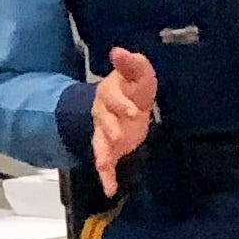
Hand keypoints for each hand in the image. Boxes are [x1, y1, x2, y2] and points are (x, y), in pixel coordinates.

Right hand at [91, 46, 157, 195]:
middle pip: (103, 120)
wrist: (126, 105)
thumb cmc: (133, 88)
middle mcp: (102, 112)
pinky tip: (109, 188)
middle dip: (110, 128)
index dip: (121, 104)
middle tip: (119, 136)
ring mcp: (104, 132)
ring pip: (99, 142)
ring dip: (102, 152)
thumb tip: (119, 50)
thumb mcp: (139, 74)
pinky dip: (106, 175)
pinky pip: (104, 162)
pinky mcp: (109, 148)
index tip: (133, 110)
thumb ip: (132, 64)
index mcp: (109, 93)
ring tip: (103, 163)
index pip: (112, 97)